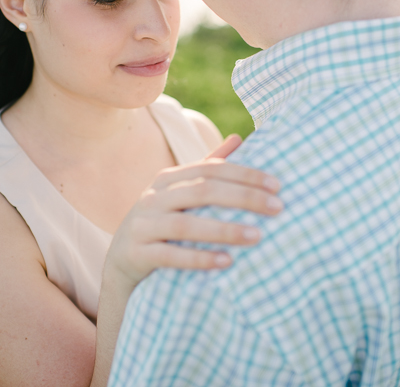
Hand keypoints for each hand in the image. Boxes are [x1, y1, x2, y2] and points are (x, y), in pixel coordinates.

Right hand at [105, 135, 281, 288]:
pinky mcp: (136, 254)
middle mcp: (153, 198)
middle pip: (202, 191)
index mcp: (168, 179)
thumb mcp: (181, 194)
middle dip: (243, 198)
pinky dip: (199, 259)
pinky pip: (170, 256)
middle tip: (277, 208)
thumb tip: (239, 138)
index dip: (245, 175)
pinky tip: (226, 262)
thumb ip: (208, 168)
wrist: (122, 261)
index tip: (277, 185)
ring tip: (257, 236)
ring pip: (185, 225)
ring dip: (224, 230)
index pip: (211, 169)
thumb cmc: (163, 224)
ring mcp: (142, 226)